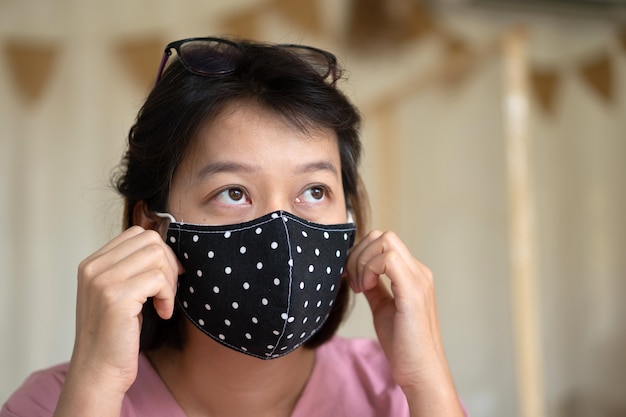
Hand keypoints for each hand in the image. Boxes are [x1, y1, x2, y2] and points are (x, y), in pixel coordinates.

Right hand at [56, 226, 180, 414]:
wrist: (98, 372)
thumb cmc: (114, 335)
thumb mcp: (117, 293)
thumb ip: (131, 268)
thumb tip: (165, 248)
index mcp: (92, 263)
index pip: (137, 233)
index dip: (161, 252)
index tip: (166, 277)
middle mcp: (94, 267)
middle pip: (150, 240)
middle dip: (169, 264)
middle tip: (168, 291)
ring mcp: (103, 281)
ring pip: (157, 255)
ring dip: (170, 280)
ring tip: (164, 302)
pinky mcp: (117, 298)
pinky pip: (159, 279)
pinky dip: (168, 296)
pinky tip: (162, 314)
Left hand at [345, 230, 463, 414]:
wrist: (420, 372)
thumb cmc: (403, 346)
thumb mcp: (383, 309)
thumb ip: (374, 288)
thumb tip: (357, 274)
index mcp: (413, 275)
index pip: (384, 242)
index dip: (360, 254)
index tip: (350, 279)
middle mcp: (419, 272)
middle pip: (383, 236)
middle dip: (358, 254)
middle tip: (353, 282)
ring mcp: (419, 279)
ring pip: (385, 241)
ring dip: (362, 261)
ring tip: (360, 288)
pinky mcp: (413, 291)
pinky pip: (388, 259)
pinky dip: (369, 269)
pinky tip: (365, 289)